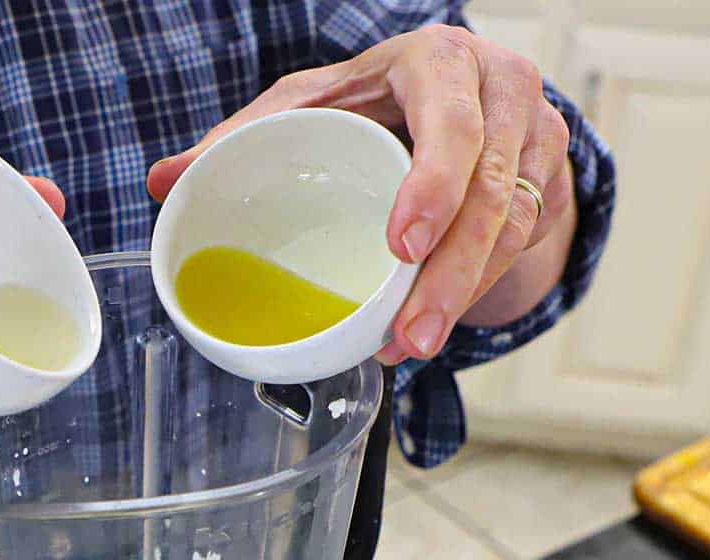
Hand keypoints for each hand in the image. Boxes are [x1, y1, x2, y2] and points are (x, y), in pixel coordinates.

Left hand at [147, 24, 573, 365]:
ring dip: (460, 297)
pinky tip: (427, 327)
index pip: (451, 122)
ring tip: (411, 346)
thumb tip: (162, 182)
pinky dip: (474, 294)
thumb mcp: (309, 103)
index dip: (434, 185)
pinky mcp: (547, 183)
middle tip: (412, 336)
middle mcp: (500, 95)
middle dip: (451, 274)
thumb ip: (240, 138)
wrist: (458, 97)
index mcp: (438, 64)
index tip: (402, 245)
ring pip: (511, 229)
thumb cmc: (373, 99)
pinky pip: (519, 248)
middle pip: (491, 191)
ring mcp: (534, 139)